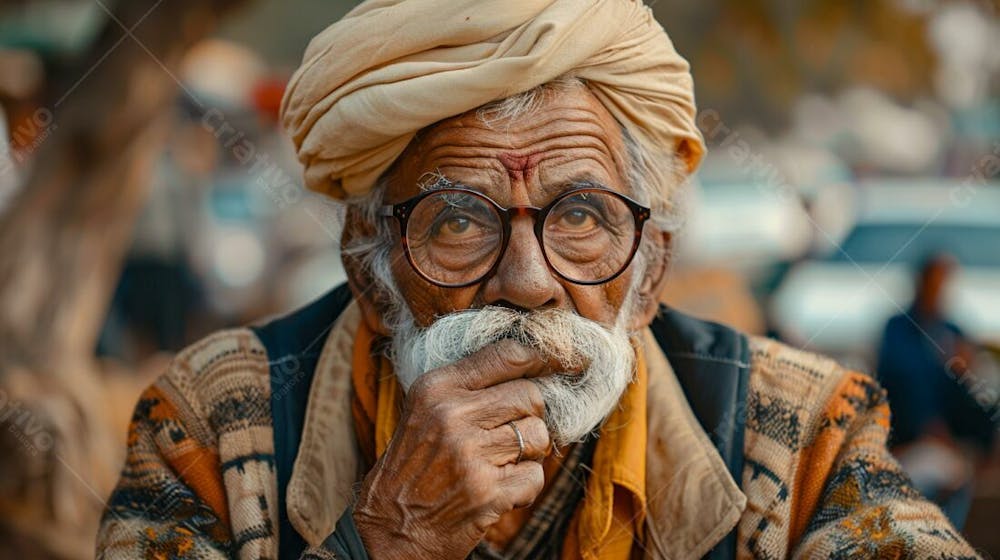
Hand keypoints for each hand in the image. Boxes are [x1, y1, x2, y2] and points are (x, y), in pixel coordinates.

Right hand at [353, 339, 551, 558]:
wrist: (389, 529)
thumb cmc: (413, 466)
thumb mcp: (424, 411)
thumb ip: (469, 386)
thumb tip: (534, 365)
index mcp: (436, 387)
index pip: (507, 355)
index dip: (544, 358)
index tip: (561, 364)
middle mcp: (452, 415)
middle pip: (531, 395)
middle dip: (531, 416)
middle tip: (511, 433)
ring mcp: (471, 455)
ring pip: (539, 436)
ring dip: (530, 452)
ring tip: (500, 463)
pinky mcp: (487, 493)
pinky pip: (536, 476)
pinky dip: (525, 486)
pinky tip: (498, 490)